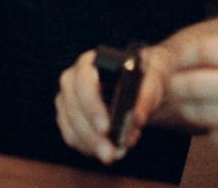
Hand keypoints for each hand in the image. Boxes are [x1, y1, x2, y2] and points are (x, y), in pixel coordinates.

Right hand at [55, 45, 169, 163]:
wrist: (136, 90)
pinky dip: (89, 148)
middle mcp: (72, 78)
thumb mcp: (150, 83)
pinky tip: (108, 150)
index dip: (93, 106)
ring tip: (116, 154)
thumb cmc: (141, 82)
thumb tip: (136, 118)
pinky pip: (72, 137)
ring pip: (71, 126)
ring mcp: (67, 99)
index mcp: (90, 63)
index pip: (84, 82)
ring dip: (92, 145)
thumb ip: (145, 97)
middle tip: (110, 154)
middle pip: (74, 107)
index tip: (106, 128)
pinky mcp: (68, 118)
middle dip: (92, 135)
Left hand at [166, 36, 217, 161]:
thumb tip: (188, 59)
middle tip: (172, 85)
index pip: (205, 51)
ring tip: (190, 104)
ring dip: (189, 109)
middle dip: (176, 85)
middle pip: (195, 84)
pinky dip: (213, 133)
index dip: (182, 56)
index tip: (174, 61)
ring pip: (202, 114)